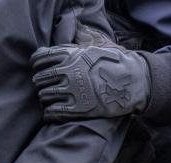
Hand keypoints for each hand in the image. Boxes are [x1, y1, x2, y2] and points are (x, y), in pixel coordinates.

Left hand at [30, 43, 149, 121]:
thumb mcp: (96, 46)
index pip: (40, 58)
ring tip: (50, 99)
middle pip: (40, 79)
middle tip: (44, 86)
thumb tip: (60, 41)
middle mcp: (70, 71)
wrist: (135, 81)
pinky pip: (52, 112)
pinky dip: (48, 113)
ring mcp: (74, 90)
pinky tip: (51, 112)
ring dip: (45, 99)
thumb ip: (75, 45)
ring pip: (44, 96)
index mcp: (71, 55)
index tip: (37, 68)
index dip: (36, 64)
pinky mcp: (79, 108)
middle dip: (41, 83)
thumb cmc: (115, 63)